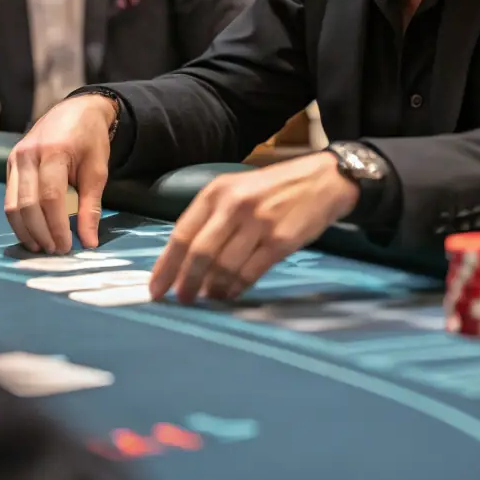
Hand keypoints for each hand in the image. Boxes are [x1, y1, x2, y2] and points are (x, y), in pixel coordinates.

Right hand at [4, 94, 116, 253]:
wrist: (76, 110)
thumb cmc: (90, 139)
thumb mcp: (98, 170)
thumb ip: (91, 206)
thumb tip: (89, 242)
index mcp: (54, 152)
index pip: (50, 197)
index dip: (57, 226)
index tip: (67, 247)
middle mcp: (28, 155)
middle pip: (27, 204)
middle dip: (40, 233)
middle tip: (56, 251)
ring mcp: (15, 158)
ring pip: (12, 205)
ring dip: (26, 231)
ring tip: (43, 247)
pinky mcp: (10, 163)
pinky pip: (9, 198)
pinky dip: (19, 219)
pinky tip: (33, 232)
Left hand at [149, 152, 358, 304]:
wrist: (322, 181)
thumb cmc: (274, 189)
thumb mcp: (237, 190)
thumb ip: (212, 218)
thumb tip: (185, 259)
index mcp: (217, 192)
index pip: (182, 233)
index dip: (166, 266)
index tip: (156, 289)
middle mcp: (234, 206)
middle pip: (199, 253)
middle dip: (186, 282)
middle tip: (182, 299)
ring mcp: (258, 224)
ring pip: (224, 266)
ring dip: (212, 288)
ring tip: (209, 297)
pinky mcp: (280, 241)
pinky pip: (250, 272)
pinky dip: (237, 288)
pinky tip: (231, 293)